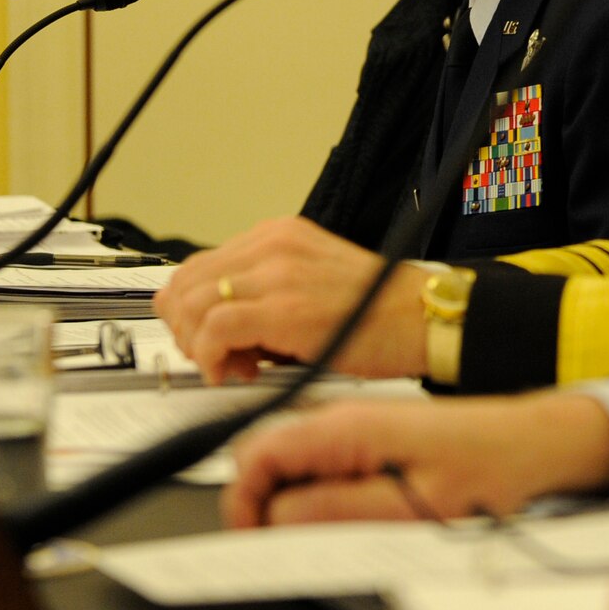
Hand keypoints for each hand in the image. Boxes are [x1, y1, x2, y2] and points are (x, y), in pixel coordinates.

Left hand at [153, 216, 426, 382]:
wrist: (423, 316)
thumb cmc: (379, 310)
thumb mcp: (312, 285)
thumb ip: (265, 295)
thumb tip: (217, 330)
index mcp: (280, 236)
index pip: (201, 265)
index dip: (190, 308)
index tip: (203, 337)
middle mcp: (274, 246)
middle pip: (187, 282)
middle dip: (185, 327)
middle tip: (209, 356)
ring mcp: (277, 273)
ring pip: (194, 304)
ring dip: (197, 345)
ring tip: (227, 367)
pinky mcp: (283, 307)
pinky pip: (215, 328)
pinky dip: (210, 356)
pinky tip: (231, 372)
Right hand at [221, 393, 608, 528]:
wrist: (533, 446)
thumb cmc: (487, 468)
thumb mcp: (409, 504)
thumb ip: (336, 510)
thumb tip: (277, 519)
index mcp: (346, 426)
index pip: (256, 455)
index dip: (243, 502)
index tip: (257, 538)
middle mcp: (345, 418)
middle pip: (266, 459)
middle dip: (265, 505)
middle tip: (294, 542)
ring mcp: (356, 427)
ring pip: (292, 464)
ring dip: (296, 502)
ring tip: (334, 530)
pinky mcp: (371, 439)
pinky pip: (323, 466)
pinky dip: (322, 495)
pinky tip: (354, 514)